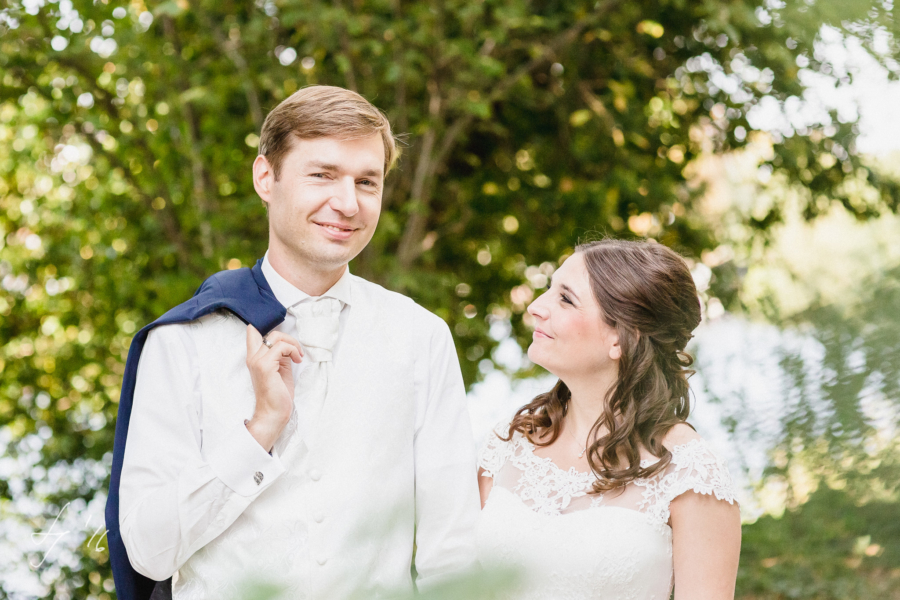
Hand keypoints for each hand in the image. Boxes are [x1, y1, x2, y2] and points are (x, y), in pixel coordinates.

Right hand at [245, 325, 302, 451]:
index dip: (265, 327)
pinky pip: (282, 347)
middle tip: (297, 351)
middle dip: (289, 338)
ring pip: (277, 337)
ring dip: (293, 344)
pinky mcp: (265, 366)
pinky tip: (298, 360)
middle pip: (271, 333)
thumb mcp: (280, 369)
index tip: (282, 337)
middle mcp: (253, 358)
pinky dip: (293, 350)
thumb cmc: (278, 395)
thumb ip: (279, 355)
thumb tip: (285, 344)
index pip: (252, 334)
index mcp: (254, 358)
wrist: (274, 413)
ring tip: (299, 356)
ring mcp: (257, 361)